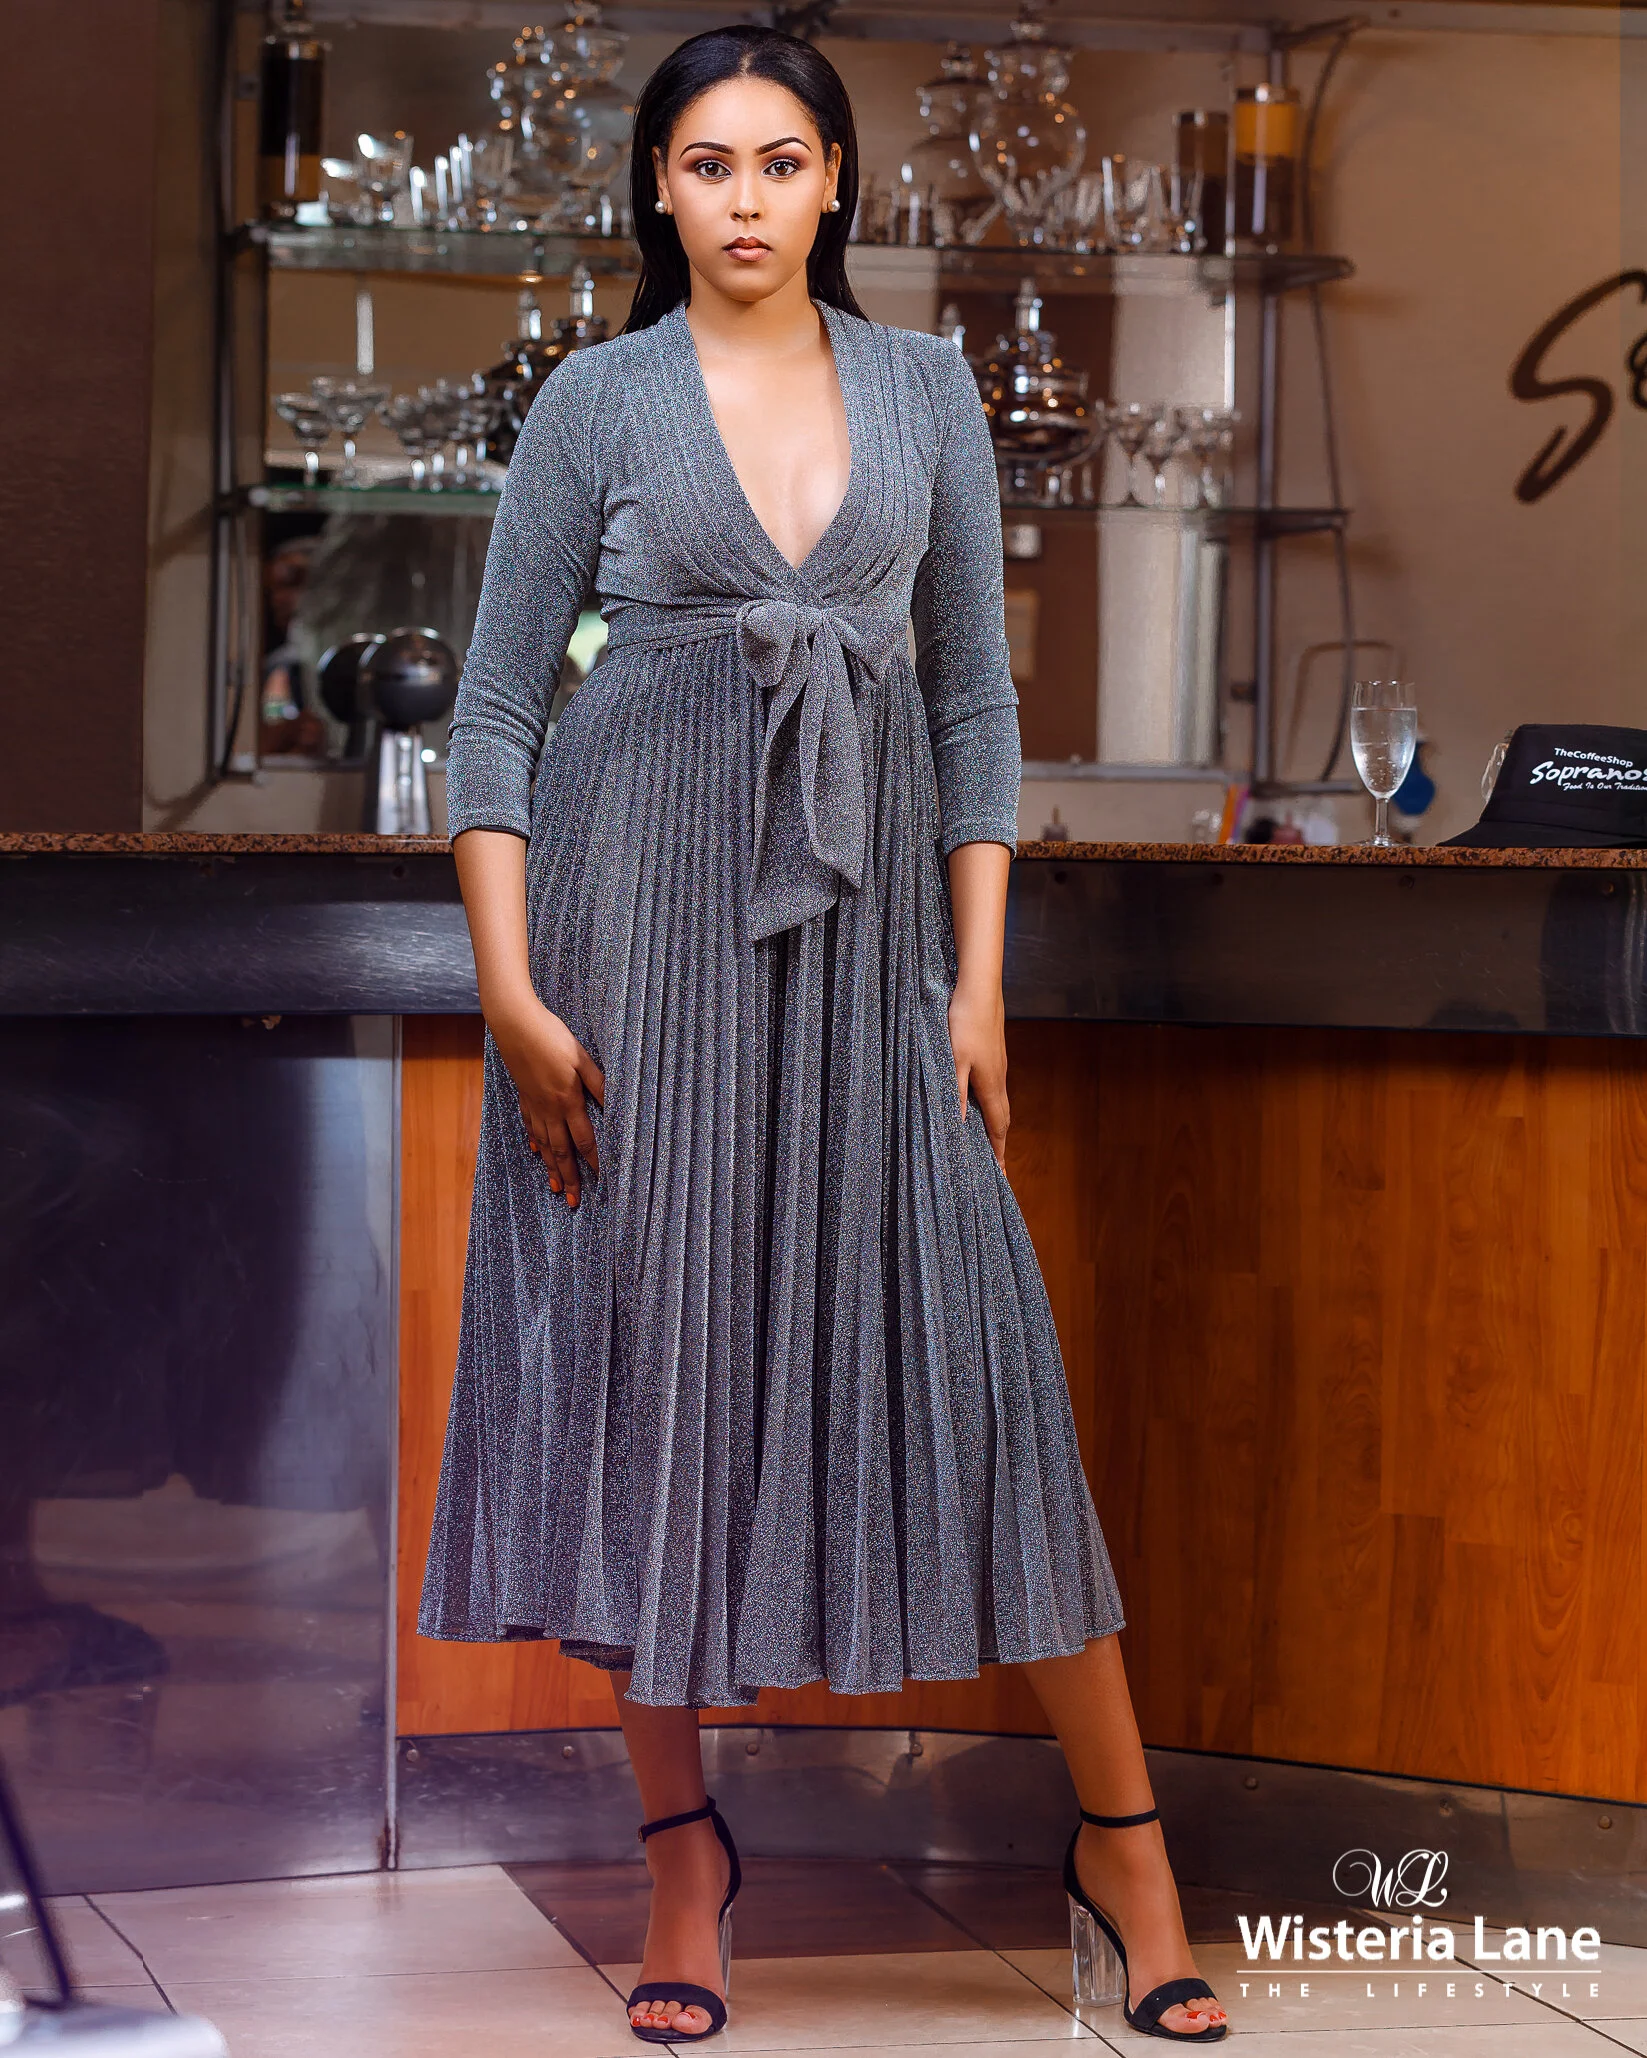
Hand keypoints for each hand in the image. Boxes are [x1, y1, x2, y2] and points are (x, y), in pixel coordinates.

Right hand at [489, 997, 604, 1207]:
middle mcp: (549, 1108)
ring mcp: (533, 1103)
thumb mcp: (582, 1058)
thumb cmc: (552, 1037)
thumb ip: (599, 1083)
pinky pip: (530, 1125)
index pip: (584, 1139)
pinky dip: (534, 1141)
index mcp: (567, 1100)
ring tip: (555, 1188)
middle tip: (573, 1202)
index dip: (593, 1161)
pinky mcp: (523, 1095)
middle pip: (561, 1150)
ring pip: (543, 1143)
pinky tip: (536, 1151)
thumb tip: (617, 1106)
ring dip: (550, 1167)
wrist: (514, 1024)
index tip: (601, 1182)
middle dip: (568, 1177)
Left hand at [948, 976, 1008, 1170]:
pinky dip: (990, 1105)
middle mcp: (999, 1079)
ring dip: (995, 1124)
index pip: (998, 1128)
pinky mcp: (993, 1054)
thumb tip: (957, 1127)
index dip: (998, 1153)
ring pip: (999, 1103)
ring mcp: (998, 1066)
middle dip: (999, 1144)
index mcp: (991, 1085)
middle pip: (1002, 1119)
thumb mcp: (953, 1061)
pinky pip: (994, 1088)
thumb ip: (954, 1094)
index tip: (1002, 1176)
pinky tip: (978, 1102)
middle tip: (996, 1167)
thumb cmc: (964, 1023)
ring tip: (988, 1141)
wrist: (980, 988)